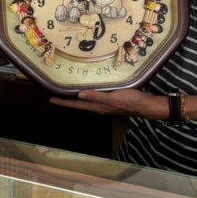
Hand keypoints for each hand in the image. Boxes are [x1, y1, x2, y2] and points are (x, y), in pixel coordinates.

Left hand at [49, 89, 164, 117]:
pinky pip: (94, 98)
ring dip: (76, 98)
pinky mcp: (110, 101)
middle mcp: (98, 107)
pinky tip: (88, 89)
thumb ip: (96, 96)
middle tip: (55, 95)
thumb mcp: (113, 97)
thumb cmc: (130, 101)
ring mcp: (104, 105)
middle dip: (67, 101)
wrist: (145, 105)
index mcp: (97, 107)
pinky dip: (87, 94)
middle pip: (79, 105)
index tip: (51, 100)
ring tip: (67, 92)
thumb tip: (78, 95)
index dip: (64, 102)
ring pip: (86, 102)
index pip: (76, 105)